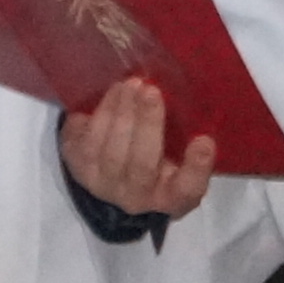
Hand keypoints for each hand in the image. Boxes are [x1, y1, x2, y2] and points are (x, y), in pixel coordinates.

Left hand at [63, 74, 216, 224]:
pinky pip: (86, 141)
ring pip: (111, 152)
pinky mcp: (79, 169)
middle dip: (147, 125)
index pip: (187, 191)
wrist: (110, 176)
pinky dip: (101, 114)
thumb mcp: (177, 155)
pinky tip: (113, 93)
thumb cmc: (154, 158)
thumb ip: (185, 137)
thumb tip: (188, 93)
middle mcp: (137, 198)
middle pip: (142, 166)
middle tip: (151, 91)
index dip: (196, 169)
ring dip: (121, 113)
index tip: (204, 140)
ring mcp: (104, 185)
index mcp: (171, 197)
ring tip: (130, 85)